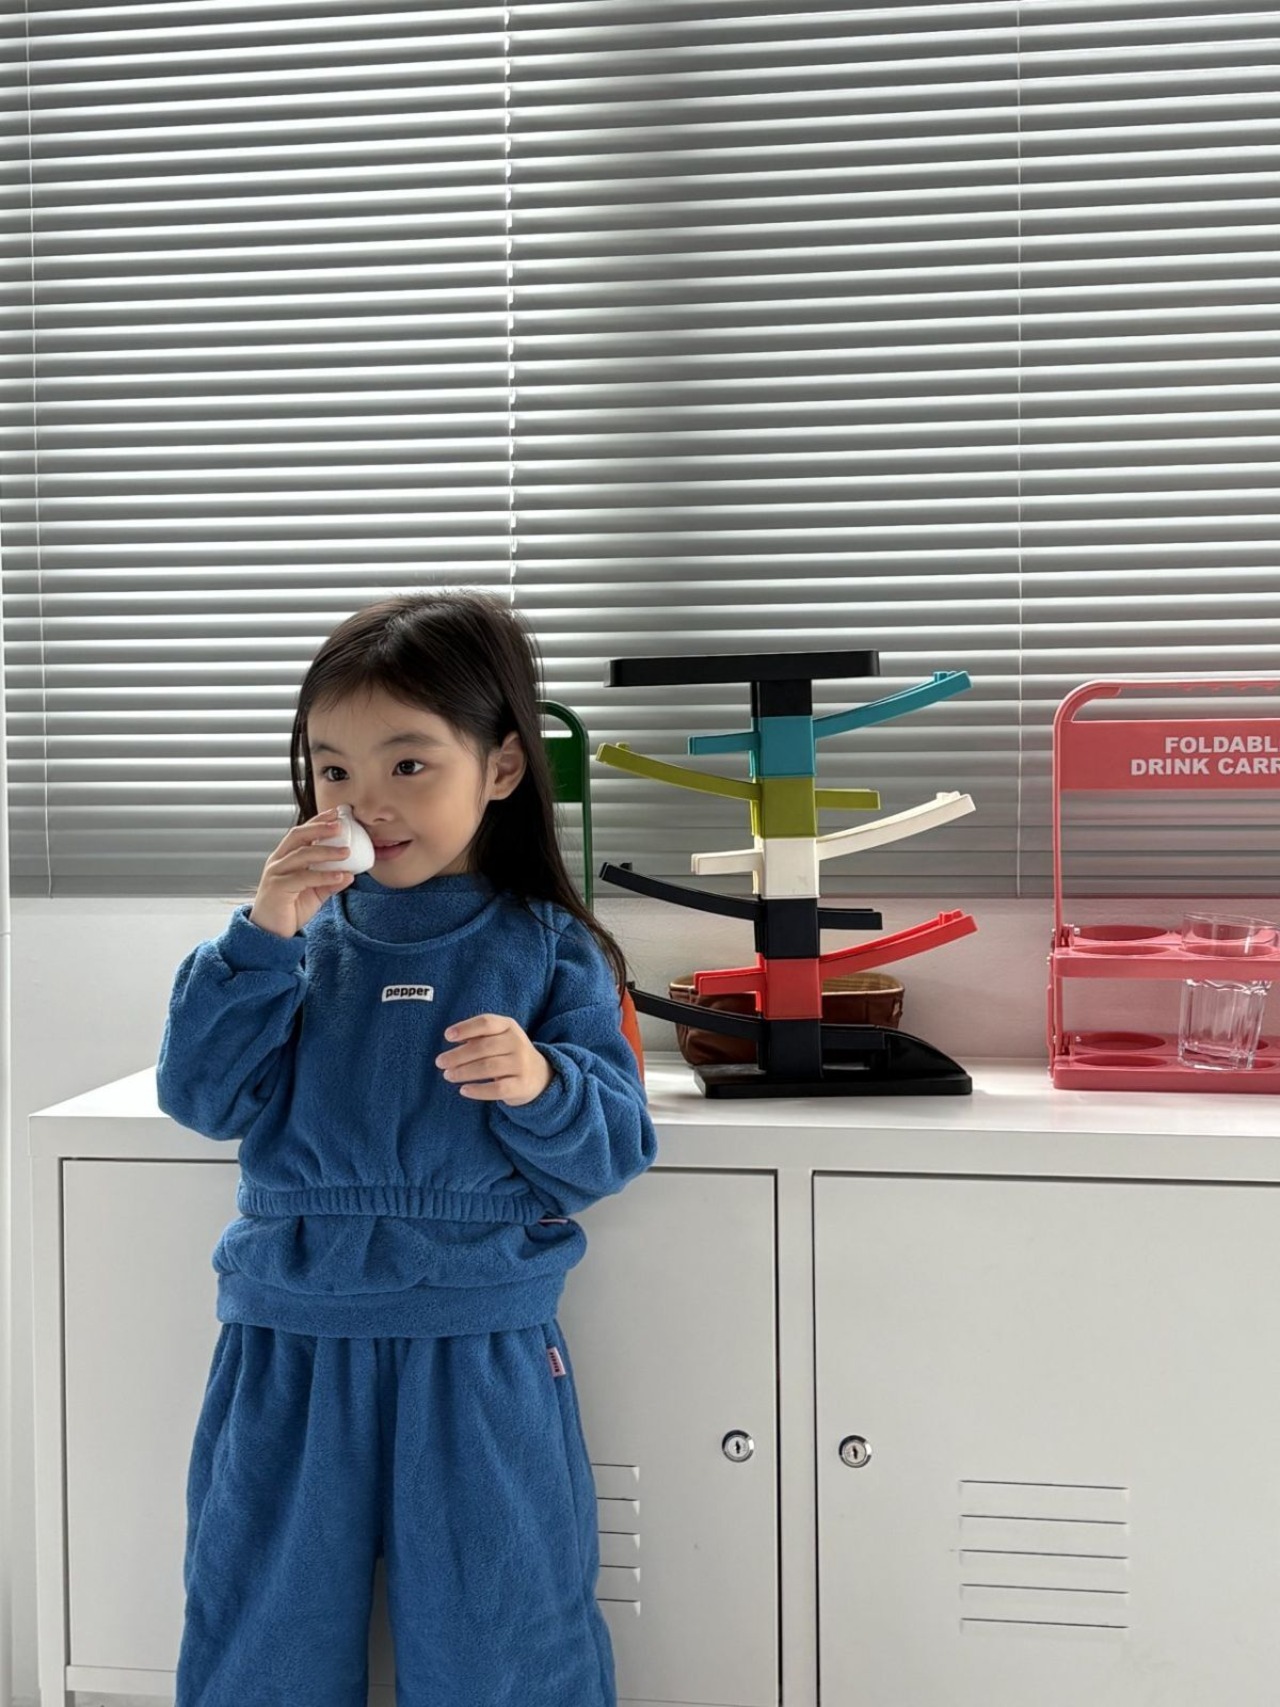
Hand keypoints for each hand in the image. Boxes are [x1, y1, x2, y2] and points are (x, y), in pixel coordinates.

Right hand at [248, 807, 353, 938]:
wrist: (270, 934)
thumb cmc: (289, 909)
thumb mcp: (314, 893)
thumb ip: (329, 882)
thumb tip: (350, 874)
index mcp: (285, 858)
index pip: (301, 833)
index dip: (318, 821)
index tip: (337, 814)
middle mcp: (278, 861)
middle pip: (298, 836)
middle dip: (320, 827)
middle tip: (341, 825)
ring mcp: (276, 874)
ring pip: (302, 855)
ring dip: (326, 851)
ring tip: (347, 852)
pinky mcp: (278, 888)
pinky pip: (303, 878)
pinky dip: (324, 875)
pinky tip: (340, 875)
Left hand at [435, 1014, 553, 1106]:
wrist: (539, 1075)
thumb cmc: (509, 1053)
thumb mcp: (500, 1037)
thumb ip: (479, 1036)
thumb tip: (452, 1038)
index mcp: (509, 1026)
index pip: (486, 1023)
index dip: (466, 1028)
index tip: (447, 1036)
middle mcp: (517, 1043)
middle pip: (483, 1047)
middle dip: (458, 1055)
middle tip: (440, 1062)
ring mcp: (521, 1065)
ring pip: (488, 1067)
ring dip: (464, 1072)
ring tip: (448, 1075)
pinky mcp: (521, 1085)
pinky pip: (497, 1089)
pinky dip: (478, 1090)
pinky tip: (463, 1090)